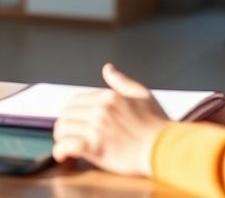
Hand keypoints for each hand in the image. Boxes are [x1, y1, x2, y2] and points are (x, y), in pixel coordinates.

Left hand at [51, 63, 168, 175]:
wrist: (164, 149)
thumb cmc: (157, 124)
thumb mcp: (142, 95)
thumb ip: (122, 81)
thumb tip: (108, 68)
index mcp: (108, 96)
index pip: (75, 101)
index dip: (72, 113)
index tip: (75, 123)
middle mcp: (99, 110)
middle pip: (66, 114)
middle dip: (66, 125)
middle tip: (70, 136)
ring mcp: (95, 128)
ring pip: (63, 129)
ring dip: (62, 138)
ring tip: (67, 147)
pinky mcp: (94, 148)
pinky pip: (66, 146)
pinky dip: (61, 151)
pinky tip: (65, 157)